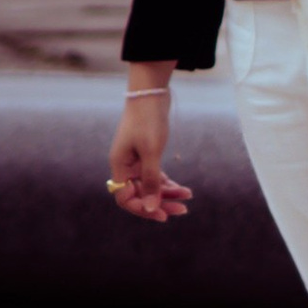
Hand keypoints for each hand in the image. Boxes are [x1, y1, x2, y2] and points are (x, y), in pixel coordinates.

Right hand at [106, 89, 192, 223]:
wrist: (151, 93)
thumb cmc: (148, 121)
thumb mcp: (151, 152)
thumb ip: (150, 181)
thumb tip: (149, 208)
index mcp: (120, 167)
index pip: (126, 199)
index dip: (143, 209)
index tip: (162, 215)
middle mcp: (125, 166)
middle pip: (141, 194)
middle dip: (160, 203)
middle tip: (182, 210)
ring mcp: (136, 160)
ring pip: (150, 185)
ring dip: (168, 193)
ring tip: (188, 197)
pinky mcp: (147, 154)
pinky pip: (155, 175)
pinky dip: (168, 182)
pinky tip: (183, 188)